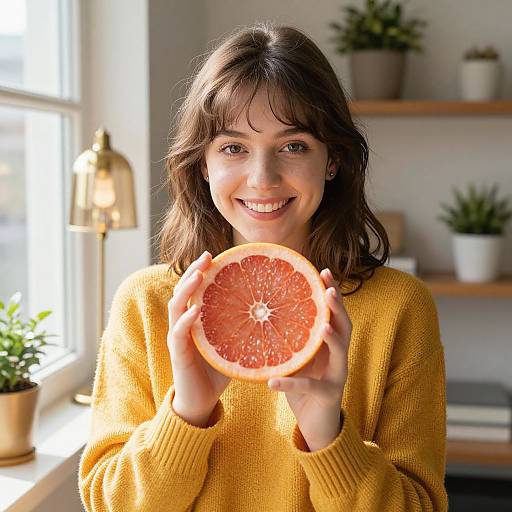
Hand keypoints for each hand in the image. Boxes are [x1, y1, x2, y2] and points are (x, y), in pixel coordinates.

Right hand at [167, 251, 230, 426]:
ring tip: (199, 275)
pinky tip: (196, 310)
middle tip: (207, 255)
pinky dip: (186, 320)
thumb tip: (275, 315)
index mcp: (194, 319)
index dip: (200, 270)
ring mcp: (177, 337)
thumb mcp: (233, 345)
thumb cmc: (217, 372)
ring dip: (186, 288)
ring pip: (175, 305)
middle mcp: (182, 323)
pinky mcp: (177, 353)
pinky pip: (178, 332)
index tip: (213, 255)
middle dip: (193, 270)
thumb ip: (245, 330)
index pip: (194, 289)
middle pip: (182, 289)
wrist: (200, 402)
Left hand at [268, 268, 350, 450]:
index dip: (332, 291)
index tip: (323, 271)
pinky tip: (273, 382)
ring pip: (341, 352)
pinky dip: (291, 384)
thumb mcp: (296, 358)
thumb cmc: (304, 386)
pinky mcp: (328, 396)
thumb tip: (259, 314)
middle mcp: (338, 356)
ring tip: (322, 326)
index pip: (334, 313)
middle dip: (338, 307)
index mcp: (329, 344)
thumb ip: (289, 340)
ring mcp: (337, 375)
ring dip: (332, 337)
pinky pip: (309, 388)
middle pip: (345, 326)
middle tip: (330, 290)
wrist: (315, 423)